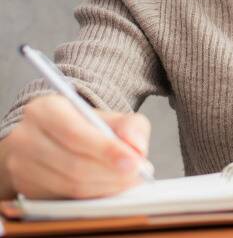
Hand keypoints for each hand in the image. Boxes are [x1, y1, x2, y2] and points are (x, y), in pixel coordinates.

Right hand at [0, 94, 150, 198]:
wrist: (53, 139)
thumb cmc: (85, 127)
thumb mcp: (110, 117)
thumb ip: (130, 126)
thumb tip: (137, 148)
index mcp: (45, 110)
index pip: (75, 134)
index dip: (107, 151)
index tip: (134, 162)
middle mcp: (25, 136)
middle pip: (73, 163)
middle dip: (111, 173)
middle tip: (136, 175)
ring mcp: (20, 164)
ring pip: (69, 184)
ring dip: (104, 187)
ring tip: (126, 181)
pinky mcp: (25, 187)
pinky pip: (63, 197)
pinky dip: (91, 196)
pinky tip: (108, 188)